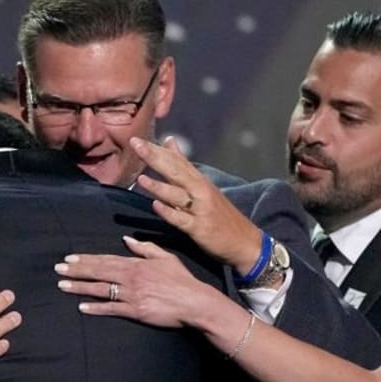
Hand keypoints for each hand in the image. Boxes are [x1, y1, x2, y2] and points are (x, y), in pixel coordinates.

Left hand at [56, 236, 220, 327]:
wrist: (196, 302)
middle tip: (57, 269)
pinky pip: (112, 309)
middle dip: (76, 270)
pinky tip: (81, 307)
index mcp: (137, 264)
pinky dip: (96, 308)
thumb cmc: (182, 281)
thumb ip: (145, 248)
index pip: (106, 259)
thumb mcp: (166, 258)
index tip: (70, 258)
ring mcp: (132, 294)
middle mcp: (131, 277)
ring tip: (62, 285)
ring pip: (100, 289)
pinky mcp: (136, 311)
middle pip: (98, 272)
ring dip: (79, 287)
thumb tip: (127, 240)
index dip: (86, 259)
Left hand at [131, 136, 262, 274]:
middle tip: (136, 145)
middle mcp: (200, 191)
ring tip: (140, 178)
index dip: (157, 150)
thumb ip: (183, 165)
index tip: (137, 140)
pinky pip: (182, 220)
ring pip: (177, 195)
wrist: (244, 241)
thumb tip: (169, 141)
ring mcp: (200, 209)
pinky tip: (156, 206)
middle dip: (155, 158)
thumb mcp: (202, 186)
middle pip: (175, 172)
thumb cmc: (219, 214)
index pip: (176, 161)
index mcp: (199, 181)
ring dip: (159, 186)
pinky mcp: (200, 228)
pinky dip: (170, 212)